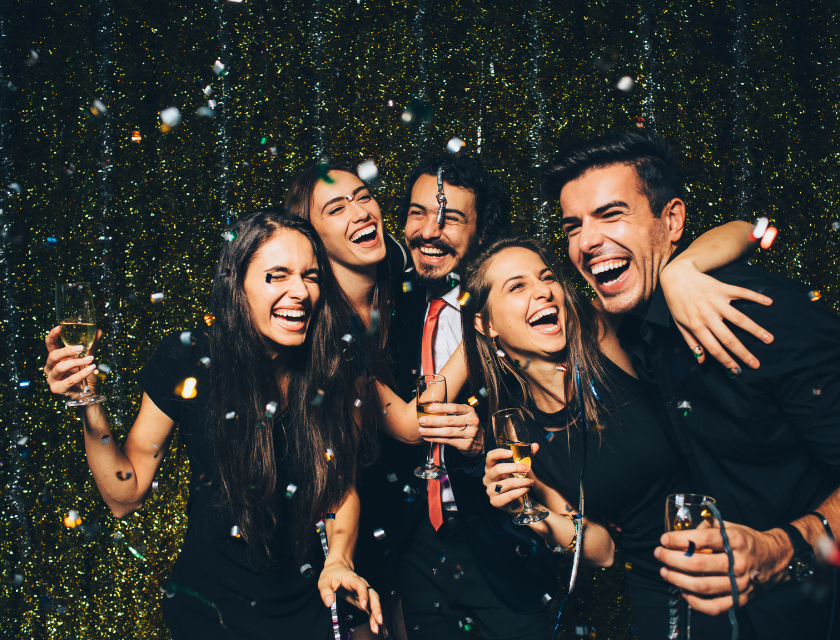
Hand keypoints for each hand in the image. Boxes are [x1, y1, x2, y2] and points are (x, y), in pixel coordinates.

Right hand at [44, 325, 101, 397]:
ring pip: (59, 368)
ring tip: (90, 360)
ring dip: (76, 362)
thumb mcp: (87, 358)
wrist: (87, 394)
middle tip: (81, 347)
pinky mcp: (57, 389)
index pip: (49, 345)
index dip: (52, 336)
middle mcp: (50, 368)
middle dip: (67, 351)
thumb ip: (91, 346)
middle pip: (52, 356)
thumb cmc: (84, 375)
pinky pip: (69, 380)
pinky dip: (81, 374)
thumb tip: (98, 331)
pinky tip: (91, 369)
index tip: (59, 327)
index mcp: (55, 358)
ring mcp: (52, 379)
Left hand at [318, 560, 382, 634]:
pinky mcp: (363, 599)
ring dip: (377, 614)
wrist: (338, 568)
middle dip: (376, 608)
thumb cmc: (331, 574)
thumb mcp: (324, 581)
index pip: (361, 586)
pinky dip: (374, 617)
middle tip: (378, 621)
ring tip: (377, 628)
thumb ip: (325, 591)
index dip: (363, 595)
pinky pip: (370, 608)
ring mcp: (364, 592)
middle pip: (372, 595)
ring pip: (374, 602)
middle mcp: (362, 585)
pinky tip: (376, 626)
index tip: (364, 606)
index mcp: (352, 579)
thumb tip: (329, 603)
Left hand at [418, 403, 483, 456]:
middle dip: (433, 421)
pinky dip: (436, 439)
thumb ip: (452, 412)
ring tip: (422, 430)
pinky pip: (448, 441)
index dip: (441, 408)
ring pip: (447, 432)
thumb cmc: (468, 425)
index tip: (430, 408)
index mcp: (470, 411)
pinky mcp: (466, 444)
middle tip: (422, 420)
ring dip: (432, 431)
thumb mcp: (464, 415)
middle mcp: (472, 422)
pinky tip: (428, 437)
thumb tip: (431, 409)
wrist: (481, 441)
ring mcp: (470, 434)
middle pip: (449, 421)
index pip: (455, 408)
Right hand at [482, 445, 537, 514]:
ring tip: (531, 481)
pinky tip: (527, 489)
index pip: (490, 457)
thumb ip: (526, 457)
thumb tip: (536, 445)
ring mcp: (490, 491)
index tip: (511, 453)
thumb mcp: (520, 468)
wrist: (515, 502)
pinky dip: (520, 491)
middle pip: (497, 469)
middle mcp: (487, 478)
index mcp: (490, 468)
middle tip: (528, 468)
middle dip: (515, 468)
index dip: (499, 453)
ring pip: (506, 483)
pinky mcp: (495, 502)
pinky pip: (509, 495)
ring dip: (522, 481)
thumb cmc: (514, 481)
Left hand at [654, 521, 791, 614]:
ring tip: (665, 572)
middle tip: (659, 554)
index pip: (701, 540)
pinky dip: (695, 602)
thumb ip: (707, 527)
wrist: (775, 560)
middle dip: (672, 559)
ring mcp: (739, 584)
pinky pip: (713, 607)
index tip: (664, 539)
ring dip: (678, 580)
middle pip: (697, 564)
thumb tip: (681, 531)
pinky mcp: (740, 600)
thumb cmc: (746, 542)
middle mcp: (738, 563)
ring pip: (702, 586)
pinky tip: (684, 592)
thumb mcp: (730, 527)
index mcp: (735, 541)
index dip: (678, 540)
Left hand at [660, 261, 772, 371]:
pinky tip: (769, 302)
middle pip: (728, 338)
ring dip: (755, 330)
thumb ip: (691, 342)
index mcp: (696, 326)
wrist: (675, 276)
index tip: (738, 371)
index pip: (714, 348)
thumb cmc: (677, 302)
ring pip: (739, 318)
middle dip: (743, 353)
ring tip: (770, 339)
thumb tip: (702, 360)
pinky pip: (741, 293)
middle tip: (757, 364)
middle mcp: (707, 315)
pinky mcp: (722, 288)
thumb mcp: (679, 324)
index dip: (726, 361)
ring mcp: (716, 301)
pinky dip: (756, 297)